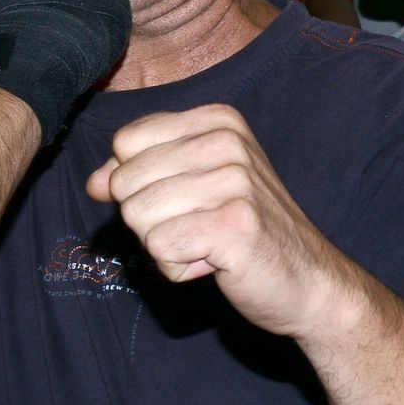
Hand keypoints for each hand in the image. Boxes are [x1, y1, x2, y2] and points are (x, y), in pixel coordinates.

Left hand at [85, 104, 328, 338]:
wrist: (310, 283)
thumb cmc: (245, 235)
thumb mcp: (192, 189)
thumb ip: (140, 176)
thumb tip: (93, 182)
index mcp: (216, 121)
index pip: (125, 142)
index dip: (140, 184)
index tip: (187, 201)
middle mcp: (226, 141)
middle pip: (125, 182)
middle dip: (150, 220)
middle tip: (200, 230)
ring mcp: (234, 180)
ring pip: (137, 216)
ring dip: (165, 247)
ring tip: (209, 246)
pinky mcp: (235, 224)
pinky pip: (159, 248)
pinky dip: (177, 269)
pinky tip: (215, 263)